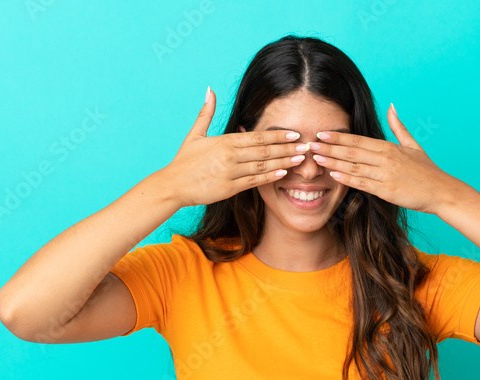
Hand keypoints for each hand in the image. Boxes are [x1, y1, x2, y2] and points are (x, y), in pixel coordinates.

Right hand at [160, 88, 305, 207]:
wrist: (173, 185)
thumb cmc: (184, 161)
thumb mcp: (195, 134)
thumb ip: (206, 112)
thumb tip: (210, 89)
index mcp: (225, 141)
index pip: (257, 136)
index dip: (278, 135)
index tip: (294, 133)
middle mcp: (230, 155)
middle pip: (264, 150)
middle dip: (287, 148)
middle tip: (306, 146)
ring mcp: (230, 172)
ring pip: (263, 166)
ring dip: (284, 162)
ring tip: (301, 159)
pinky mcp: (229, 188)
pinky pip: (254, 182)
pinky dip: (269, 177)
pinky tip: (283, 173)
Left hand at [309, 104, 456, 215]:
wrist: (441, 192)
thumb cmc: (427, 171)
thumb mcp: (413, 145)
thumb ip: (399, 127)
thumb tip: (392, 106)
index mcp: (390, 147)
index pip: (359, 140)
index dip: (339, 137)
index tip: (322, 133)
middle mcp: (386, 158)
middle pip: (353, 151)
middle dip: (330, 147)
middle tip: (311, 143)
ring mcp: (386, 174)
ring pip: (355, 166)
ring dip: (333, 161)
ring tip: (316, 157)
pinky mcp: (387, 190)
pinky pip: (363, 183)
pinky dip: (348, 178)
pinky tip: (334, 175)